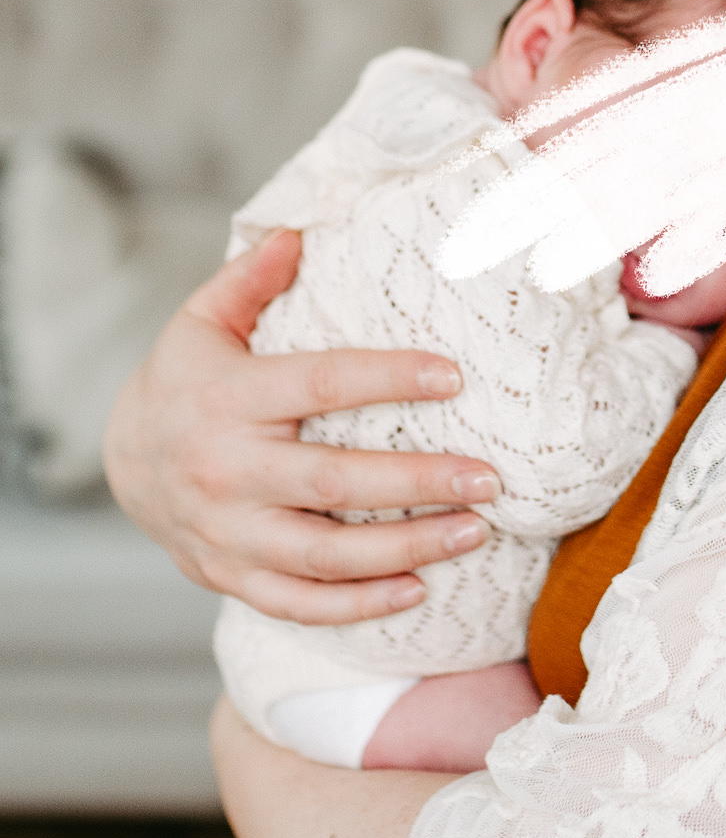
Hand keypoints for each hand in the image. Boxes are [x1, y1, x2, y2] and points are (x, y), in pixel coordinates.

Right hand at [103, 230, 501, 623]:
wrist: (123, 464)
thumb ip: (249, 279)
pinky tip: (419, 588)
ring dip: (407, 548)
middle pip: (335, 481)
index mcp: (228, 399)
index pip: (322, 385)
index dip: (390, 378)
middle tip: (489, 477)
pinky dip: (359, 605)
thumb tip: (299, 232)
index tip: (455, 376)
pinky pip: (301, 602)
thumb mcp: (201, 321)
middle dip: (420, 481)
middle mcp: (227, 470)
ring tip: (475, 531)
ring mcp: (228, 533)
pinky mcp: (231, 577)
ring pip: (326, 554)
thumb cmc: (186, 382)